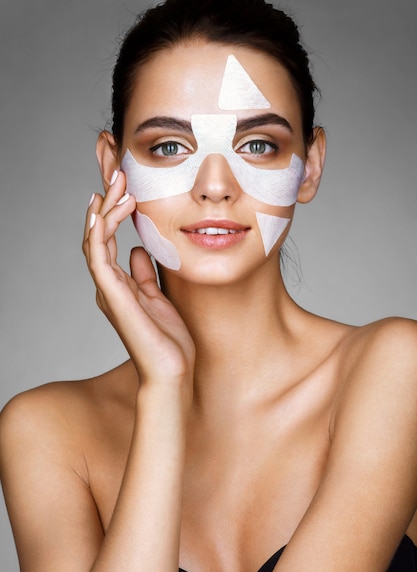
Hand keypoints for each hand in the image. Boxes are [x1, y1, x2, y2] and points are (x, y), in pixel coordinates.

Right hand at [83, 171, 194, 384]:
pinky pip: (98, 259)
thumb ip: (145, 274)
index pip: (109, 239)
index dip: (113, 211)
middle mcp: (109, 285)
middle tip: (118, 173)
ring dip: (104, 209)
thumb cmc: (169, 341)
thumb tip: (139, 250)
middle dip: (107, 201)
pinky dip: (97, 234)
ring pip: (95, 241)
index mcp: (120, 284)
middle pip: (98, 234)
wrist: (173, 373)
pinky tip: (104, 212)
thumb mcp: (159, 297)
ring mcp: (109, 291)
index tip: (125, 186)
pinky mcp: (113, 297)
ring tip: (118, 183)